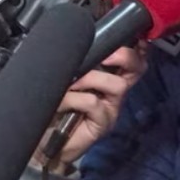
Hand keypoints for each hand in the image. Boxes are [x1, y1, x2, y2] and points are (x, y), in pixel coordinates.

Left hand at [34, 41, 149, 170]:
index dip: (133, 46)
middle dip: (124, 56)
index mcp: (106, 77)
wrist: (42, 144)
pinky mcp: (104, 124)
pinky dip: (74, 99)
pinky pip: (94, 103)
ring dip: (90, 79)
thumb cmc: (52, 110)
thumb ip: (73, 66)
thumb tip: (72, 44)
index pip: (131, 59)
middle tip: (106, 56)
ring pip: (117, 85)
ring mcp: (111, 108)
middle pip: (137, 68)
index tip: (125, 36)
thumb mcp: (63, 82)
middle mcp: (114, 92)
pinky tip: (62, 105)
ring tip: (70, 86)